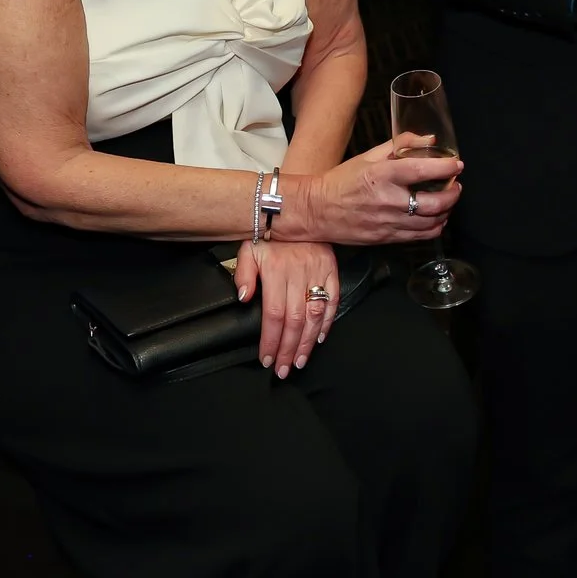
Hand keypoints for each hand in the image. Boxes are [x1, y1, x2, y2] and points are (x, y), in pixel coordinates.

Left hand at [235, 239, 339, 378]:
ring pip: (315, 314)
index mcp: (277, 271)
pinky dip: (329, 320)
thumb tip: (243, 297)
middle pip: (295, 320)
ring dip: (308, 341)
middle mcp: (299, 273)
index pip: (274, 314)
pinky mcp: (332, 269)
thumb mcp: (247, 248)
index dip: (271, 340)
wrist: (291, 208)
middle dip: (289, 349)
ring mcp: (318, 272)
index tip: (267, 358)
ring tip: (301, 361)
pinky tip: (320, 337)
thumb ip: (243, 273)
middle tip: (284, 369)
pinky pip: (333, 298)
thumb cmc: (267, 233)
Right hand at [284, 134, 460, 245]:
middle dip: (453, 194)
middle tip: (455, 185)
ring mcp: (388, 222)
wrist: (317, 211)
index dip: (446, 168)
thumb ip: (400, 145)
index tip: (457, 165)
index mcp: (383, 175)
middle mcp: (388, 200)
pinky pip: (420, 236)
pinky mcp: (387, 238)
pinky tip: (435, 218)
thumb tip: (428, 140)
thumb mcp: (368, 156)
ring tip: (447, 201)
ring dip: (446, 211)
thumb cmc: (341, 181)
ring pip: (432, 222)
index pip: (423, 170)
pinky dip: (434, 227)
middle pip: (434, 202)